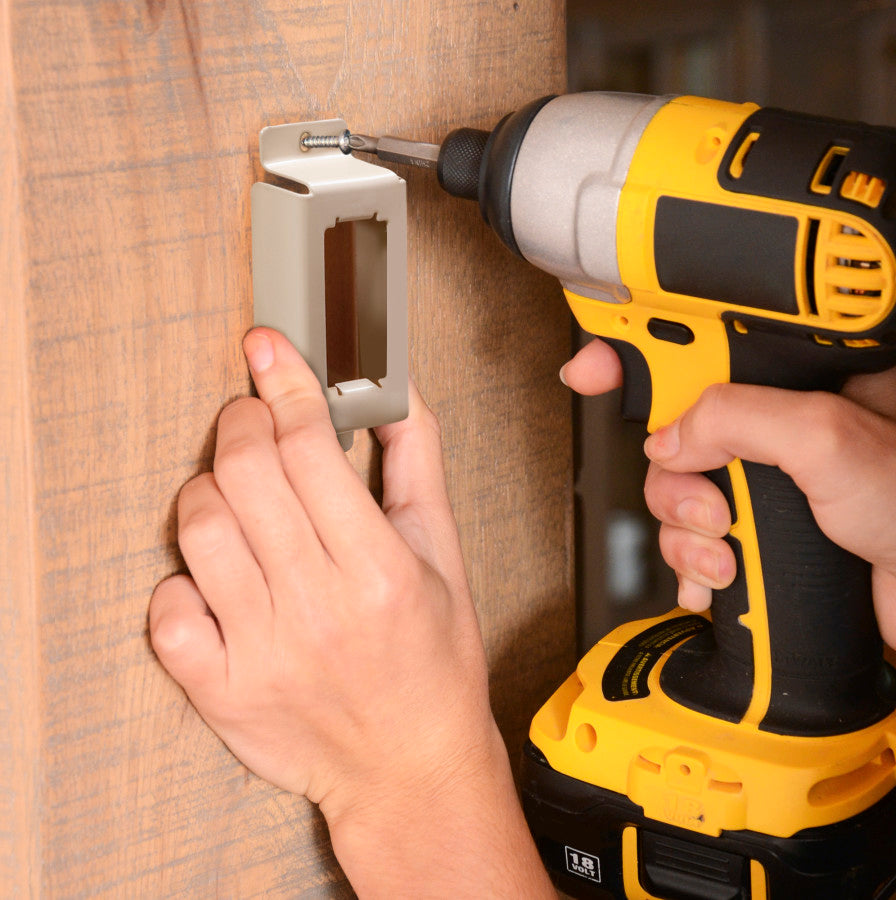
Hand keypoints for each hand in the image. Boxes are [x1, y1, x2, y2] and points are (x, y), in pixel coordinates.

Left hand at [149, 328, 554, 896]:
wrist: (410, 764)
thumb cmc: (433, 660)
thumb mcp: (442, 551)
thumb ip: (417, 460)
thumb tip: (393, 392)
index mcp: (379, 569)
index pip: (309, 446)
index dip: (285, 384)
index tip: (268, 351)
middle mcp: (318, 608)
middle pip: (245, 473)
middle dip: (241, 423)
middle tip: (253, 421)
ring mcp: (263, 652)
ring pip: (199, 530)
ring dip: (209, 489)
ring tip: (235, 493)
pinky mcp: (222, 691)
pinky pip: (167, 611)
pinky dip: (181, 578)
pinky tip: (216, 574)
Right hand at [561, 339, 895, 650]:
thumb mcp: (828, 441)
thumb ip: (740, 418)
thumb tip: (671, 436)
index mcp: (793, 382)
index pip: (701, 346)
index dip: (638, 350)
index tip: (592, 366)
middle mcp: (772, 429)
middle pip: (669, 433)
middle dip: (674, 481)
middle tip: (712, 506)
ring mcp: (763, 484)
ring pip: (674, 494)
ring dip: (686, 536)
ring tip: (729, 555)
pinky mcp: (757, 531)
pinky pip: (690, 540)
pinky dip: (692, 566)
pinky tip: (717, 578)